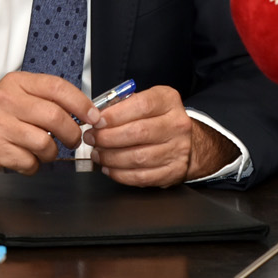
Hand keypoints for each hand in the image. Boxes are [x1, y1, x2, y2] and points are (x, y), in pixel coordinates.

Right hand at [0, 72, 88, 179]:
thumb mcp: (13, 97)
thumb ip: (43, 99)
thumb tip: (82, 110)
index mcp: (15, 83)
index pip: (57, 88)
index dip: (81, 104)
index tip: (93, 116)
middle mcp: (6, 100)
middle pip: (56, 117)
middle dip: (71, 134)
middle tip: (72, 140)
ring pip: (45, 143)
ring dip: (50, 153)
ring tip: (41, 151)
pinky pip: (29, 162)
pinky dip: (32, 166)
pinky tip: (23, 159)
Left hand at [84, 85, 234, 186]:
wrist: (186, 139)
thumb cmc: (158, 118)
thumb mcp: (146, 100)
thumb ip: (123, 105)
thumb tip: (95, 116)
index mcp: (169, 101)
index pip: (141, 106)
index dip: (115, 115)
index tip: (96, 121)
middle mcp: (177, 125)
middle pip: (138, 133)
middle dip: (107, 138)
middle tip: (91, 139)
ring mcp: (178, 150)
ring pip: (138, 157)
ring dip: (111, 158)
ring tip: (97, 154)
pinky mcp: (174, 171)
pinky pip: (142, 176)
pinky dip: (120, 174)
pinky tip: (109, 168)